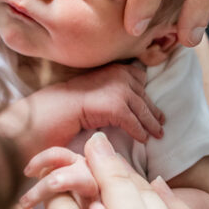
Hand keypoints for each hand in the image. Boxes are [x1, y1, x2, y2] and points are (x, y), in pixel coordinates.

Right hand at [4, 62, 163, 163]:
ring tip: (157, 135)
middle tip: (161, 123)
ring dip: (150, 124)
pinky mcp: (116, 106)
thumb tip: (125, 100)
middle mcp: (118, 73)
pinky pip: (134, 122)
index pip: (138, 76)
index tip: (149, 103)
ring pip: (142, 109)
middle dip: (152, 110)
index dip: (144, 91)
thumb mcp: (90, 91)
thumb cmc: (62, 106)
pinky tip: (142, 141)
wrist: (47, 112)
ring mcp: (118, 88)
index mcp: (111, 67)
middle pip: (143, 94)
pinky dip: (139, 132)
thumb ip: (107, 90)